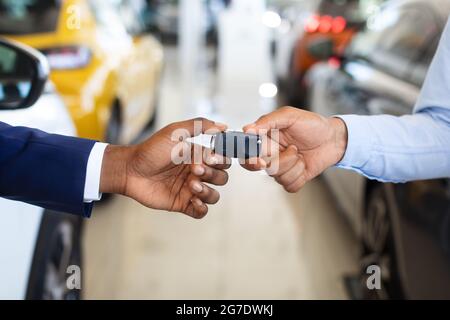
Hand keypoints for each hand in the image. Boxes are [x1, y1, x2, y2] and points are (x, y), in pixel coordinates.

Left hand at [100, 118, 230, 218]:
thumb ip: (200, 125)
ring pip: (214, 196)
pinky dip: (202, 208)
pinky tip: (194, 201)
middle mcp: (196, 173)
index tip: (210, 157)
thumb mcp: (176, 131)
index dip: (220, 160)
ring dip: (208, 192)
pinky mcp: (182, 203)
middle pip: (221, 178)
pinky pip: (201, 211)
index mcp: (198, 156)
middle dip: (212, 175)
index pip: (222, 160)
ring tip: (192, 186)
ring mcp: (190, 189)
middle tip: (194, 170)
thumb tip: (223, 126)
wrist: (130, 170)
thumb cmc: (151, 150)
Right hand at [242, 107, 347, 192]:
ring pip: (276, 176)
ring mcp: (281, 168)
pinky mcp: (293, 178)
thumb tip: (247, 129)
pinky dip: (299, 176)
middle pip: (259, 168)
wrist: (334, 138)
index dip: (248, 159)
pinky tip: (304, 165)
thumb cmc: (312, 125)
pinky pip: (289, 185)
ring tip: (300, 152)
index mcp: (265, 139)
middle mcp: (270, 154)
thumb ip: (267, 121)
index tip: (259, 160)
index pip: (246, 152)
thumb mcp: (290, 116)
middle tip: (290, 152)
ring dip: (293, 165)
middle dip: (275, 163)